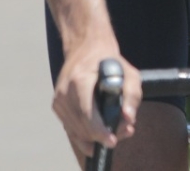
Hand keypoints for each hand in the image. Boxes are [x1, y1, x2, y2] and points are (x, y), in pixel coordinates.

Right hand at [52, 41, 141, 157]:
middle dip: (102, 136)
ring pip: (76, 132)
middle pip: (82, 127)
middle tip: (123, 132)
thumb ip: (132, 95)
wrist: (85, 47)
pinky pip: (71, 128)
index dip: (100, 132)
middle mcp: (65, 91)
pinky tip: (101, 130)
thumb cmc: (108, 61)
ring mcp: (58, 99)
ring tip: (115, 131)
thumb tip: (128, 118)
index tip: (112, 141)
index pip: (87, 114)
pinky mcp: (57, 106)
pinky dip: (85, 133)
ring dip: (95, 138)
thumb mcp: (129, 72)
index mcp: (79, 81)